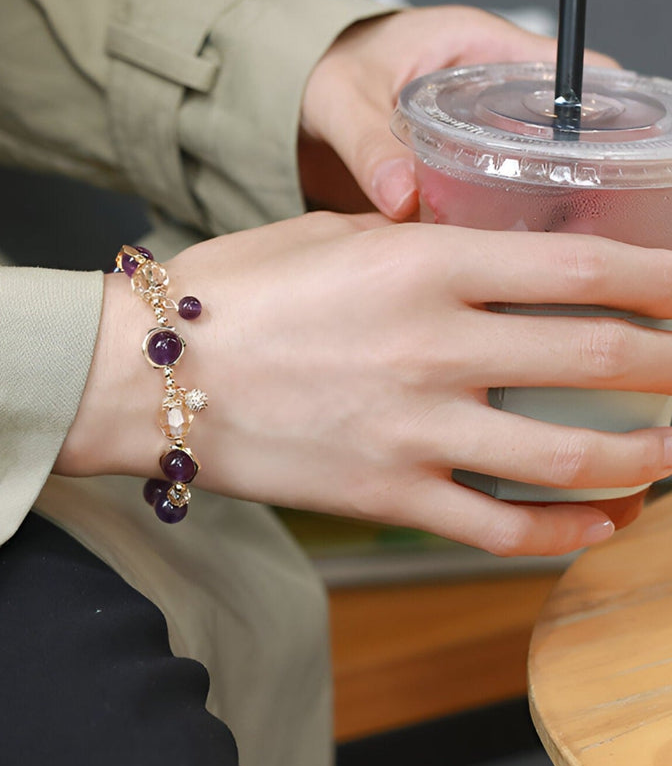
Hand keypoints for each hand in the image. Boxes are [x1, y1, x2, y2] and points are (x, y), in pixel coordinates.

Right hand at [58, 215, 671, 555]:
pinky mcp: (388, 494)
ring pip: (573, 458)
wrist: (146, 373)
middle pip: (601, 359)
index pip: (582, 266)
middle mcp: (435, 344)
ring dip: (646, 456)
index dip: (663, 275)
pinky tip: (602, 524)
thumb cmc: (224, 290)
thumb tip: (467, 247)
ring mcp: (415, 427)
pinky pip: (503, 526)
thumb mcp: (323, 235)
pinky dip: (567, 531)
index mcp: (421, 262)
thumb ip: (409, 242)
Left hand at [299, 6, 618, 217]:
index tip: (599, 166)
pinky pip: (500, 195)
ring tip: (535, 249)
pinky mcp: (464, 168)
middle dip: (579, 175)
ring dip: (544, 206)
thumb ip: (369, 144)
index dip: (603, 117)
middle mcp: (496, 88)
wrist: (295, 93)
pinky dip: (503, 222)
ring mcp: (485, 131)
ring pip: (542, 167)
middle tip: (570, 225)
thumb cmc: (326, 69)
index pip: (578, 73)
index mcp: (483, 47)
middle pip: (571, 130)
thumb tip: (401, 197)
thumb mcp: (343, 98)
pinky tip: (498, 257)